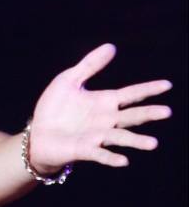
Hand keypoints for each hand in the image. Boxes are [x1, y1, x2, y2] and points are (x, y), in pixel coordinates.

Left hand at [28, 43, 172, 171]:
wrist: (38, 133)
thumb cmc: (56, 107)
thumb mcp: (69, 80)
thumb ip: (90, 65)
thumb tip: (111, 46)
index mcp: (104, 102)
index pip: (131, 95)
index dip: (148, 89)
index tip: (167, 84)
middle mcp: (106, 120)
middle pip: (131, 116)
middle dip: (148, 114)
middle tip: (167, 111)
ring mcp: (96, 136)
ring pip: (120, 137)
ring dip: (135, 140)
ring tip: (152, 143)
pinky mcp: (83, 150)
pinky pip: (99, 154)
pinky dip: (110, 157)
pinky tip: (123, 160)